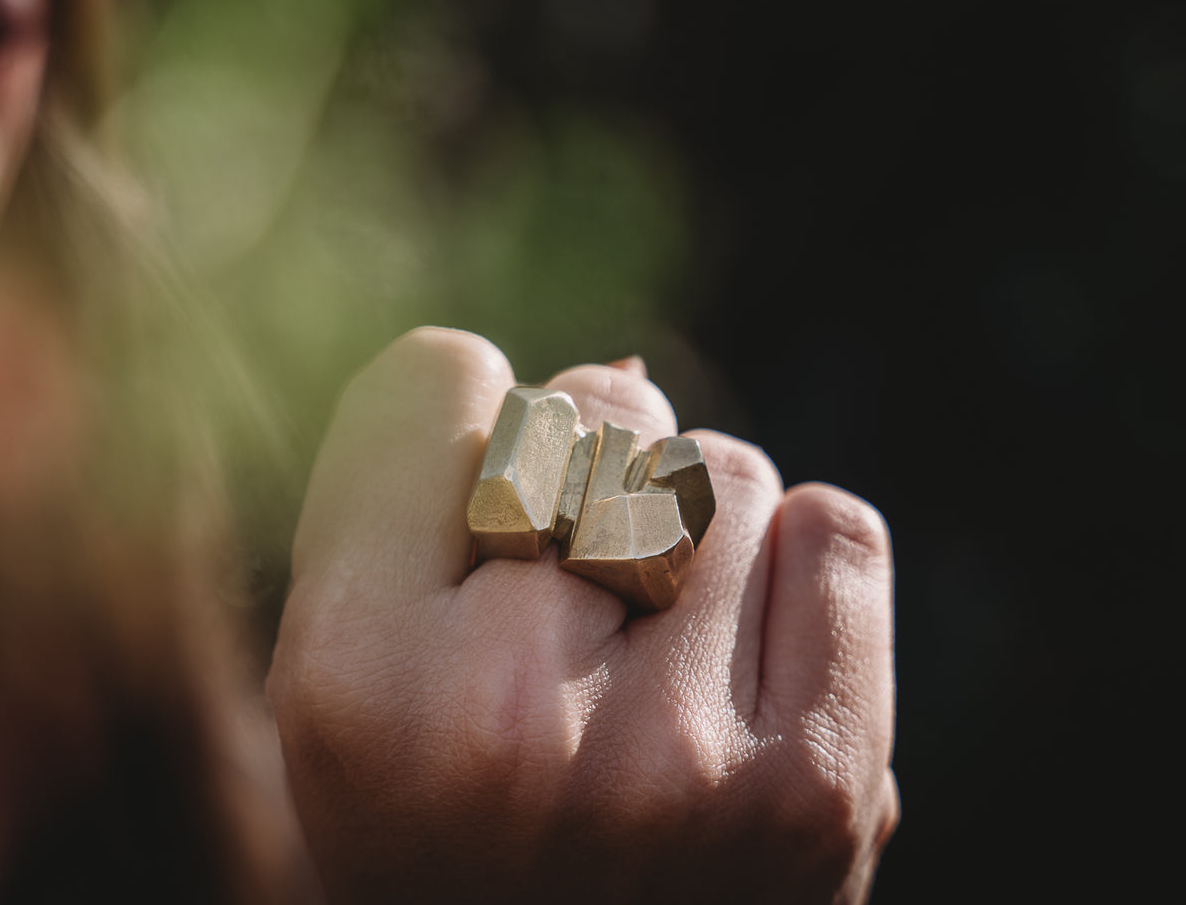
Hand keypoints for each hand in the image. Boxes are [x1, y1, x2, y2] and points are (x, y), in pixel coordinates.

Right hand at [268, 328, 898, 902]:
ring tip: (656, 652)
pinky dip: (796, 565)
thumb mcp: (349, 674)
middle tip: (577, 597)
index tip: (484, 507)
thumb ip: (414, 491)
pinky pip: (835, 531)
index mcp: (355, 681)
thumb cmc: (449, 822)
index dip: (468, 421)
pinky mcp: (817, 789)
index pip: (434, 382)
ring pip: (725, 466)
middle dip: (593, 471)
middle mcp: (505, 719)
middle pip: (601, 409)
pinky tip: (744, 659)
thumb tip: (619, 364)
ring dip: (695, 529)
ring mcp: (676, 761)